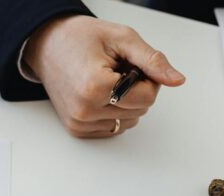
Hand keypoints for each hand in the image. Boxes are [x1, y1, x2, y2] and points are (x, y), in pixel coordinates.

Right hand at [24, 15, 184, 137]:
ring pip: (127, 122)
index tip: (131, 65)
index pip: (147, 98)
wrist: (47, 46)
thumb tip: (176, 80)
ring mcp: (78, 122)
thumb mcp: (122, 39)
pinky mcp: (76, 129)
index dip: (147, 79)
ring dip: (125, 103)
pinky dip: (113, 113)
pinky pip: (112, 128)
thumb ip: (152, 61)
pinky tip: (100, 96)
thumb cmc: (80, 39)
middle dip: (136, 91)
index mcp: (95, 88)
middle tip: (116, 71)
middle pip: (139, 111)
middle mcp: (84, 111)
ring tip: (106, 82)